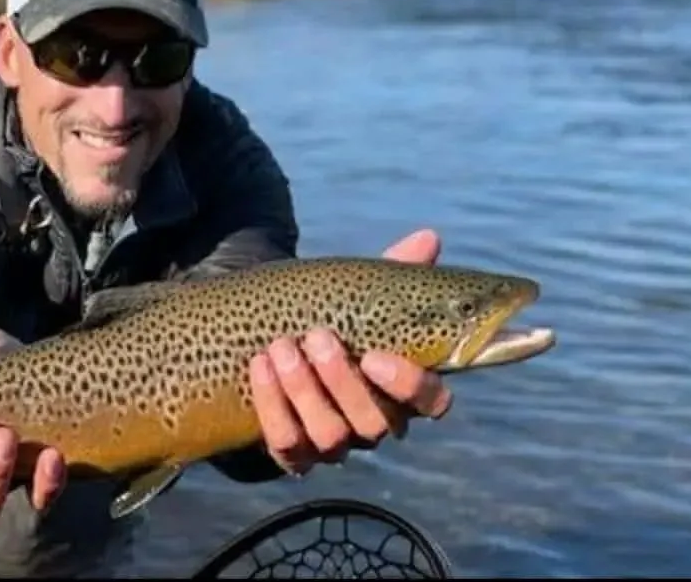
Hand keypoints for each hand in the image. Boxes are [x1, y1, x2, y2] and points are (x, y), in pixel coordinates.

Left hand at [249, 228, 453, 475]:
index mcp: (399, 388)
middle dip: (343, 381)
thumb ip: (394, 272)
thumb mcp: (357, 296)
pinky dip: (271, 404)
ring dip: (303, 390)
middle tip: (317, 337)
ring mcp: (331, 443)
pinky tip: (259, 365)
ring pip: (330, 437)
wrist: (266, 342)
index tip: (376, 356)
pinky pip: (284, 443)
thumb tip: (429, 237)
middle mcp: (371, 423)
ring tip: (281, 346)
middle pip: (375, 423)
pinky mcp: (290, 453)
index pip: (431, 403)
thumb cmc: (327, 320)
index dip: (410, 386)